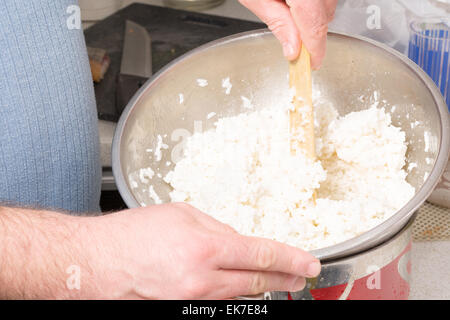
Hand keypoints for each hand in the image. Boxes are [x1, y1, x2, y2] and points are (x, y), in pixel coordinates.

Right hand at [92, 203, 320, 298]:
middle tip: (300, 276)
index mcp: (205, 248)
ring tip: (276, 281)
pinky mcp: (184, 309)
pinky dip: (233, 293)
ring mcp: (193, 301)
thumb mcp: (182, 215)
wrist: (98, 262)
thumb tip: (240, 241)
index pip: (260, 253)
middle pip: (257, 280)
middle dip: (284, 278)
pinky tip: (241, 288)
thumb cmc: (134, 234)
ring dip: (261, 286)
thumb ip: (218, 228)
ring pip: (240, 295)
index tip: (308, 263)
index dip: (290, 259)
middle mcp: (202, 281)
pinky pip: (219, 302)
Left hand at [239, 0, 337, 67]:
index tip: (312, 63)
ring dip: (311, 12)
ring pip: (328, 0)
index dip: (315, 48)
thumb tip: (294, 49)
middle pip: (325, 12)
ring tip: (285, 3)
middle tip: (290, 34)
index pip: (315, 23)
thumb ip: (278, 22)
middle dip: (309, 28)